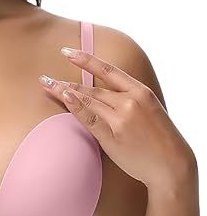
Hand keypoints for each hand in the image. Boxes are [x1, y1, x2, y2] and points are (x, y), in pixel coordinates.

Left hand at [39, 46, 195, 190]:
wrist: (171, 163)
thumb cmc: (158, 139)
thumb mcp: (148, 110)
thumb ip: (127, 100)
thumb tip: (104, 97)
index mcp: (140, 91)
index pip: (108, 70)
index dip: (86, 60)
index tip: (68, 53)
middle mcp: (129, 101)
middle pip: (92, 87)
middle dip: (67, 80)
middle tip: (45, 77)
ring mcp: (120, 119)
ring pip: (88, 101)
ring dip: (65, 93)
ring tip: (47, 87)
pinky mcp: (112, 137)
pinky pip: (89, 120)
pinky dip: (76, 109)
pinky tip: (64, 99)